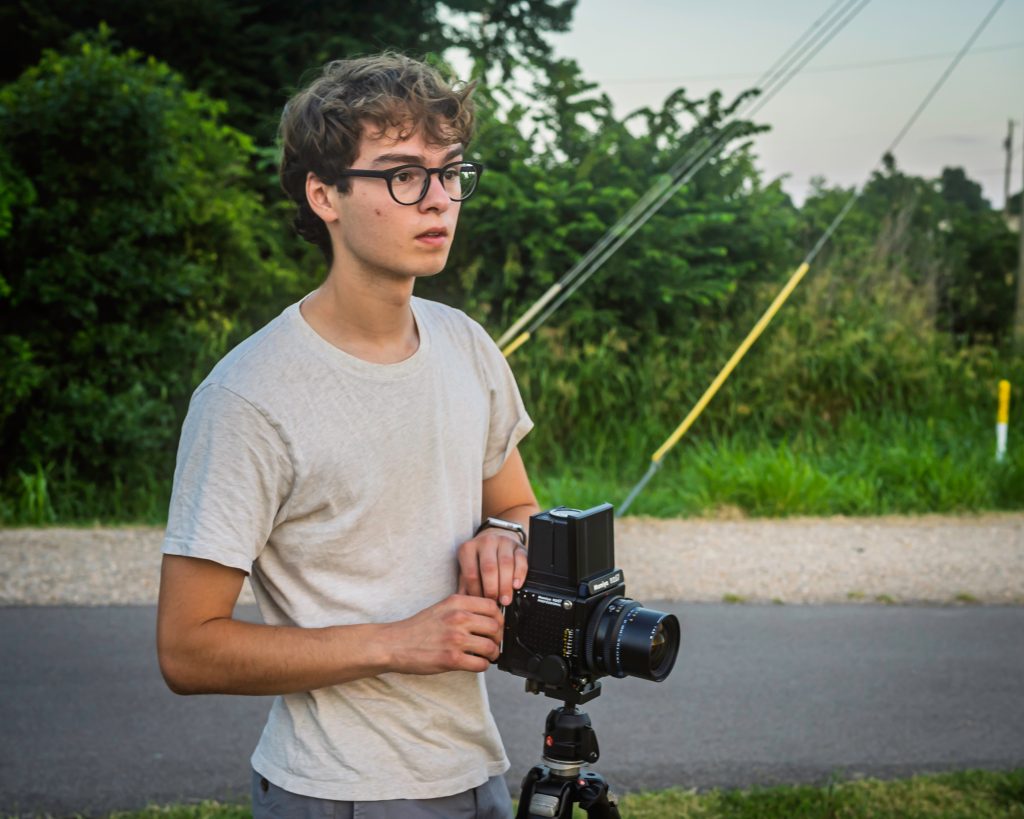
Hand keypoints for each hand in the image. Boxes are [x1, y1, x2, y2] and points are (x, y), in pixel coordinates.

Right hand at [384, 594, 503, 673]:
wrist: (394, 644)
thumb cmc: (418, 628)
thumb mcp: (441, 607)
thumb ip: (463, 607)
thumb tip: (488, 612)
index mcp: (456, 603)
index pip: (492, 607)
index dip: (498, 618)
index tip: (496, 626)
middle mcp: (458, 618)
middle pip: (495, 627)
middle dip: (497, 638)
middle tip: (492, 643)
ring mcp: (455, 639)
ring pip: (491, 647)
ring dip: (492, 654)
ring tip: (486, 656)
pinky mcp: (451, 659)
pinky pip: (480, 664)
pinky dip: (482, 666)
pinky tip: (475, 664)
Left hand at [456, 529, 527, 606]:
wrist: (496, 540)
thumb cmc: (479, 560)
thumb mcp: (468, 570)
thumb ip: (465, 586)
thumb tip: (465, 604)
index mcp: (468, 548)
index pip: (471, 573)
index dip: (476, 591)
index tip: (481, 603)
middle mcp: (485, 542)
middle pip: (489, 568)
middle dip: (492, 589)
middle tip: (495, 603)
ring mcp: (503, 541)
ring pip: (506, 564)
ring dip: (506, 585)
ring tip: (505, 599)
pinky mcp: (519, 546)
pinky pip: (521, 560)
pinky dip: (519, 574)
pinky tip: (516, 585)